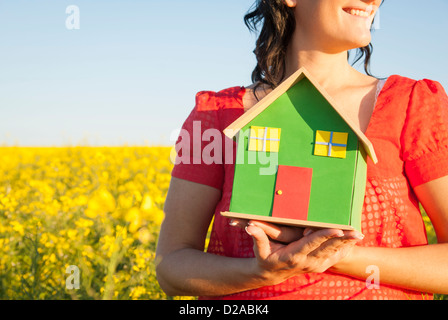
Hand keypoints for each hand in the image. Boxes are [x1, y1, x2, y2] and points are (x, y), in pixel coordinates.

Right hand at [230, 219, 363, 284]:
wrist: (272, 274)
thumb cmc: (266, 258)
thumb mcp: (260, 249)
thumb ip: (258, 237)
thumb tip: (250, 227)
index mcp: (294, 255)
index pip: (312, 244)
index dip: (324, 236)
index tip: (337, 230)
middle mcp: (307, 262)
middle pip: (328, 248)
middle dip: (343, 240)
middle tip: (356, 231)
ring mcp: (315, 265)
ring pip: (334, 253)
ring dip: (347, 244)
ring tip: (359, 234)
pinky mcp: (319, 265)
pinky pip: (335, 257)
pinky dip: (345, 249)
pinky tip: (353, 241)